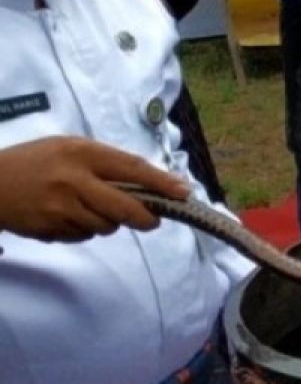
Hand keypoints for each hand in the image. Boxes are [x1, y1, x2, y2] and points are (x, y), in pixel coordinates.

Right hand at [0, 136, 190, 241]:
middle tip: (153, 220)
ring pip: (105, 226)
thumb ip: (105, 162)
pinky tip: (70, 216)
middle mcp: (73, 181)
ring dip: (110, 222)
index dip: (161, 183)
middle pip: (124, 207)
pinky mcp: (50, 230)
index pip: (131, 168)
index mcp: (81, 154)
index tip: (183, 192)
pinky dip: (85, 229)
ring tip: (92, 207)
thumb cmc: (35, 161)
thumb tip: (148, 181)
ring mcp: (60, 208)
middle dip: (145, 217)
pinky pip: (83, 235)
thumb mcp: (69, 147)